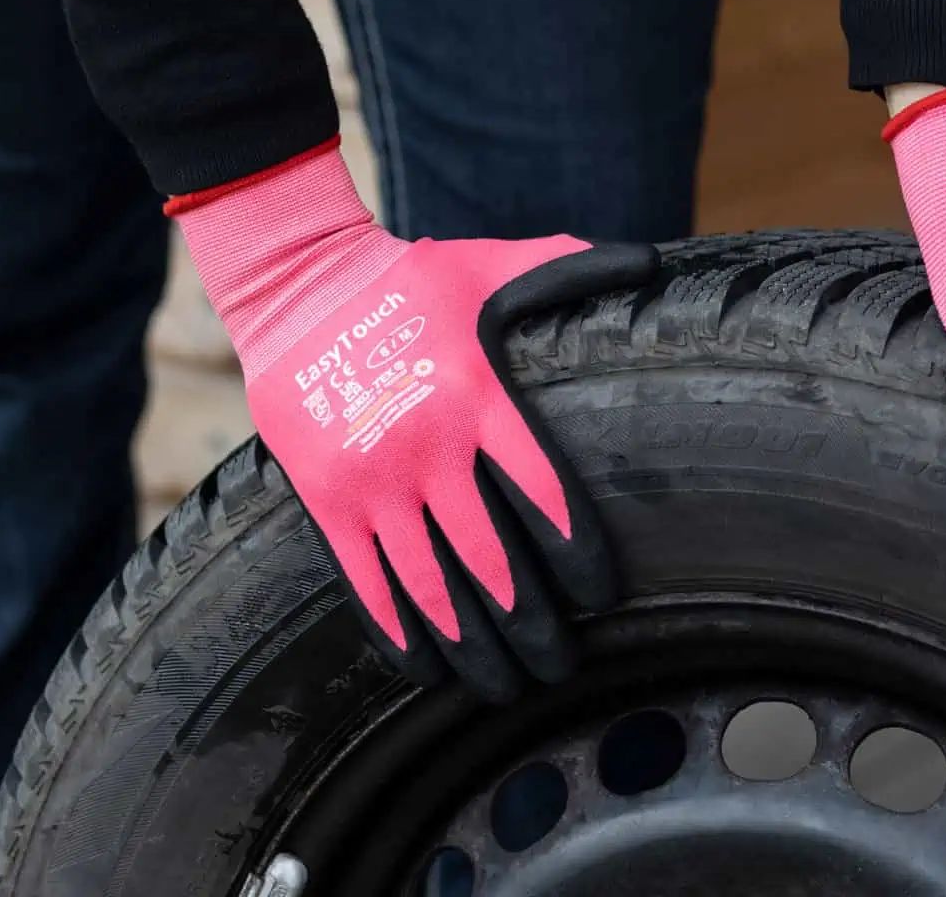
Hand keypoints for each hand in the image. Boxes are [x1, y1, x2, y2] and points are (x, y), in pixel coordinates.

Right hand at [170, 141, 653, 696]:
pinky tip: (425, 664)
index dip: (576, 550)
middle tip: (560, 664)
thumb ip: (566, 270)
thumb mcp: (489, 266)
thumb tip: (649, 260)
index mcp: (478, 399)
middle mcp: (429, 449)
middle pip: (493, 557)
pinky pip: (365, 580)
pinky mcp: (327, 499)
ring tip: (504, 685)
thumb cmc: (405, 280)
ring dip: (470, 641)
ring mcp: (374, 480)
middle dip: (530, 620)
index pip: (543, 493)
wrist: (296, 284)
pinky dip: (397, 629)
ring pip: (431, 583)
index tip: (602, 595)